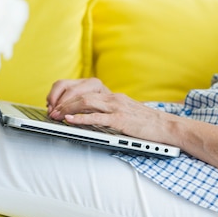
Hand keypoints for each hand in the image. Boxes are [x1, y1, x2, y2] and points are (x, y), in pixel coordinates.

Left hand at [46, 78, 172, 140]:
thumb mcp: (124, 113)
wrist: (167, 127)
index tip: (55, 105)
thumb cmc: (146, 124)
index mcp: (112, 96)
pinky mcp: (121, 120)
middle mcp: (113, 98)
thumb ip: (108, 112)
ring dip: (67, 108)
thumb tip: (87, 117)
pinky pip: (98, 117)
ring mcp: (117, 107)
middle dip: (62, 102)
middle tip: (51, 111)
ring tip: (56, 116)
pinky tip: (70, 120)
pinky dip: (81, 118)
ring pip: (86, 102)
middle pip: (81, 93)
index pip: (84, 89)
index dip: (66, 96)